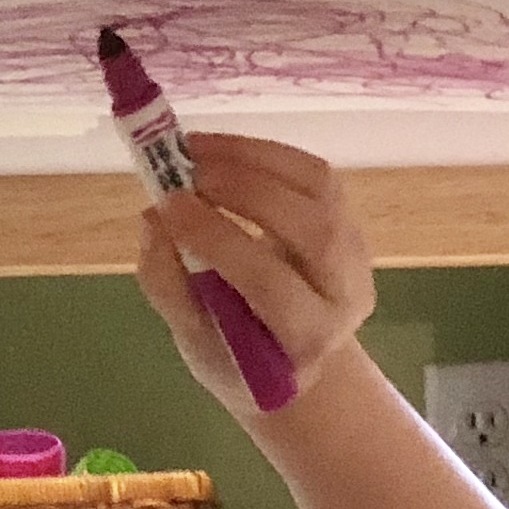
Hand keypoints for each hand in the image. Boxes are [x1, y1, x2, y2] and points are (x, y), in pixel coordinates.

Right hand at [130, 134, 377, 421]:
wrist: (295, 356)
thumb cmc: (240, 359)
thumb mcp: (195, 343)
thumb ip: (169, 286)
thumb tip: (153, 219)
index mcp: (308, 338)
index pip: (270, 282)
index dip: (218, 239)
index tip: (167, 206)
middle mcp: (345, 292)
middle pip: (309, 228)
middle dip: (244, 190)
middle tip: (184, 170)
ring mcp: (355, 249)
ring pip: (316, 187)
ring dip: (253, 158)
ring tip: (194, 149)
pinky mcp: (348, 216)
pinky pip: (311, 170)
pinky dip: (262, 153)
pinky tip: (217, 151)